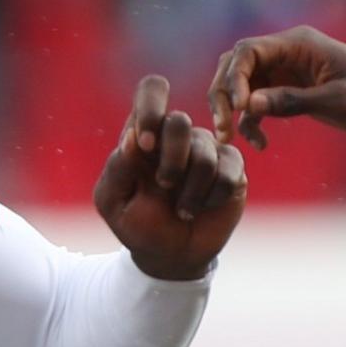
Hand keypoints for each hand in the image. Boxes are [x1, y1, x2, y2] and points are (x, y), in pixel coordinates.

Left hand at [89, 75, 246, 282]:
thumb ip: (117, 168)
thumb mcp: (113, 201)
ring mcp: (207, 149)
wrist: (171, 257)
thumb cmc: (137, 225)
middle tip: (164, 186)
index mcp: (146, 133)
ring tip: (182, 211)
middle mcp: (178, 135)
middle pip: (180, 122)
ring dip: (190, 192)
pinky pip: (227, 173)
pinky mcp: (232, 168)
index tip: (146, 145)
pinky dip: (212, 197)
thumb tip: (133, 137)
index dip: (152, 109)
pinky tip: (204, 206)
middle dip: (171, 161)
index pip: (152, 90)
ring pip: (204, 154)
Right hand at [208, 25, 345, 148]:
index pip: (247, 51)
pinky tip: (261, 144)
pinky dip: (253, 121)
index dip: (233, 79)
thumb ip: (292, 102)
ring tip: (233, 139)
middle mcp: (290, 52)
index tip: (237, 110)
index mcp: (299, 43)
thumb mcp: (337, 102)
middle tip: (224, 128)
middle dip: (224, 95)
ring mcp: (290, 70)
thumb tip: (246, 105)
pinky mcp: (294, 90)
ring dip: (233, 111)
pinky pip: (260, 101)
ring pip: (244, 85)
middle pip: (237, 66)